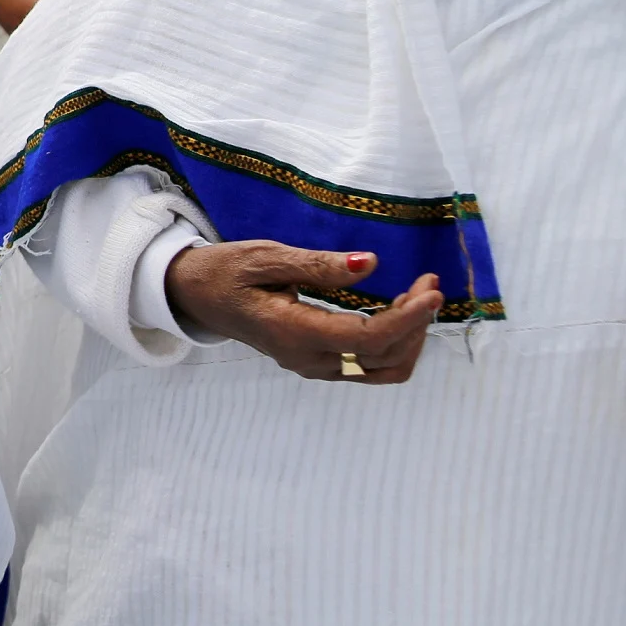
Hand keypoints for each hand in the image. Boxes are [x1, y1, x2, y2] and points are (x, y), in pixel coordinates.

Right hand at [163, 245, 442, 381]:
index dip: (408, 319)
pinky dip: (393, 342)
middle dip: (416, 323)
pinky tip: (394, 310)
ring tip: (417, 297)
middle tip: (428, 281)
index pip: (368, 339)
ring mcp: (313, 366)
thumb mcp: (266, 256)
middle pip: (384, 358)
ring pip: (382, 369)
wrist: (195, 295)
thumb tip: (371, 264)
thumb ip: (319, 265)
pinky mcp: (318, 363)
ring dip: (409, 337)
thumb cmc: (226, 271)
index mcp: (293, 333)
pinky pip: (369, 365)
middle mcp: (307, 359)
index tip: (431, 290)